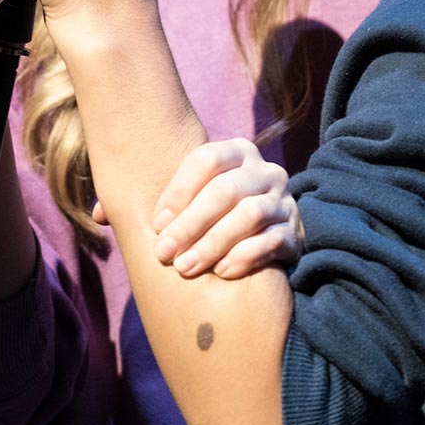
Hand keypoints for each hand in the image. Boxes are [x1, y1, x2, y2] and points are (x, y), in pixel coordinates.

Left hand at [144, 138, 302, 279]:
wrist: (267, 240)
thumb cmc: (216, 217)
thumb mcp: (196, 198)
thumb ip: (171, 202)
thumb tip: (129, 220)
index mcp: (238, 152)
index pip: (206, 159)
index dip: (178, 192)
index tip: (157, 225)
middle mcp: (265, 171)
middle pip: (225, 190)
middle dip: (189, 224)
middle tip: (165, 253)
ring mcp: (284, 200)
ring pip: (249, 215)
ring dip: (212, 244)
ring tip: (186, 267)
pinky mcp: (296, 232)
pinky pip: (270, 242)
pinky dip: (242, 257)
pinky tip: (220, 272)